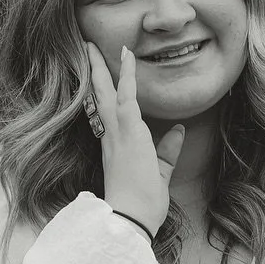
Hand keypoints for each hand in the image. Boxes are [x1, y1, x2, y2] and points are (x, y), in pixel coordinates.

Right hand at [86, 41, 185, 233]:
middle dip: (94, 72)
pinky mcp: (128, 132)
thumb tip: (177, 130)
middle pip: (99, 97)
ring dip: (102, 67)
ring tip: (94, 45)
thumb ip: (167, 150)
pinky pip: (126, 97)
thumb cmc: (142, 203)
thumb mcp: (160, 172)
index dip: (102, 91)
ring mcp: (117, 133)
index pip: (106, 112)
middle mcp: (111, 136)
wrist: (132, 218)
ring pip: (106, 92)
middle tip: (87, 48)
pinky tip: (126, 57)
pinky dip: (127, 76)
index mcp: (116, 146)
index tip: (98, 73)